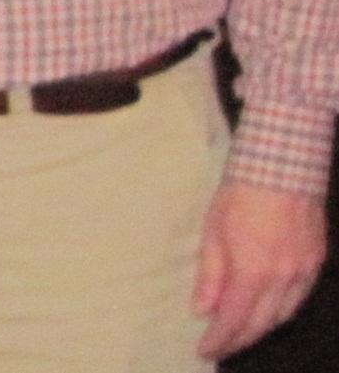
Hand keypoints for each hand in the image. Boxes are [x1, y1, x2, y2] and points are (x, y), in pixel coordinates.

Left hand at [193, 182, 325, 357]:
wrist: (282, 168)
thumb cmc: (238, 196)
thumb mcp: (212, 233)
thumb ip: (210, 276)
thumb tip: (201, 310)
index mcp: (253, 271)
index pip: (234, 319)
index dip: (219, 340)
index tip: (205, 351)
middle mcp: (283, 277)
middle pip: (262, 323)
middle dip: (239, 339)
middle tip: (221, 346)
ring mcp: (304, 270)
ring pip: (284, 314)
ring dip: (262, 327)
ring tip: (241, 332)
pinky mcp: (317, 260)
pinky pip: (299, 297)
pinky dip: (281, 309)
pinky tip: (268, 309)